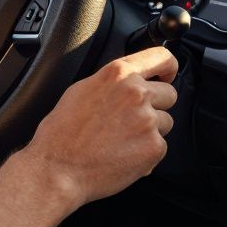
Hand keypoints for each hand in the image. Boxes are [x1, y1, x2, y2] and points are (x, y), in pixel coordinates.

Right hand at [14, 47, 178, 208]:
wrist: (58, 169)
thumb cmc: (62, 134)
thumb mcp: (82, 90)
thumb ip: (112, 82)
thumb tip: (129, 81)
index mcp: (118, 75)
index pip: (162, 57)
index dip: (169, 68)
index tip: (166, 76)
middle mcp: (136, 93)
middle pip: (169, 94)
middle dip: (156, 106)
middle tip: (132, 121)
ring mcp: (147, 120)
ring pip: (165, 122)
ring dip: (150, 132)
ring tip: (121, 141)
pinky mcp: (154, 147)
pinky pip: (160, 147)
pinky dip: (146, 154)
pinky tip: (123, 156)